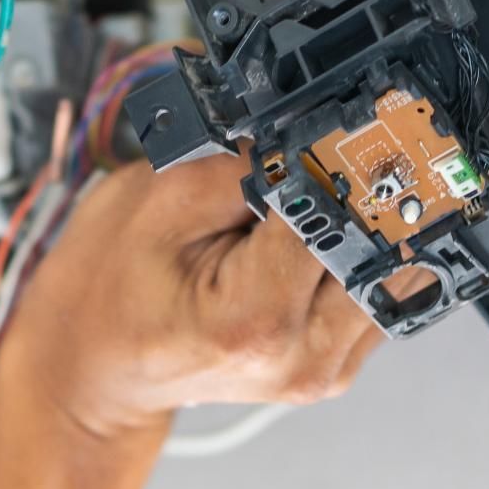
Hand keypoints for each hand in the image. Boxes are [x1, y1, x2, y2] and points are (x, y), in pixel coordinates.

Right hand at [0, 152, 382, 445]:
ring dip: (358, 222)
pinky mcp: (338, 362)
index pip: (335, 215)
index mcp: (255, 323)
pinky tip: (305, 236)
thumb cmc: (108, 290)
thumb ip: (241, 162)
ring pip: (393, 268)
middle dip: (353, 189)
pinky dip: (353, 252)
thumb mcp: (154, 197)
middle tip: (315, 149)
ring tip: (297, 201)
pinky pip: (376, 290)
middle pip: (381, 245)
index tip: (325, 120)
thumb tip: (309, 128)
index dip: (331, 158)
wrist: (95, 367)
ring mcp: (327, 368)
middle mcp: (304, 356)